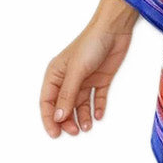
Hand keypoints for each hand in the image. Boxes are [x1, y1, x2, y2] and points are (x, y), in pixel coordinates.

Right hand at [39, 21, 132, 138]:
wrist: (114, 29)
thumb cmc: (90, 43)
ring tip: (87, 127)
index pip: (48, 102)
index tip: (55, 133)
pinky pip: (97, 98)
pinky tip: (98, 115)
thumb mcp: (76, 71)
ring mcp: (85, 80)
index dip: (50, 119)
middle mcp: (68, 79)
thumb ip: (67, 94)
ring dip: (82, 117)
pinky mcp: (100, 79)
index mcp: (55, 74)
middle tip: (74, 131)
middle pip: (63, 106)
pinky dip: (97, 108)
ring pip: (80, 104)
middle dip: (67, 120)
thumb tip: (58, 117)